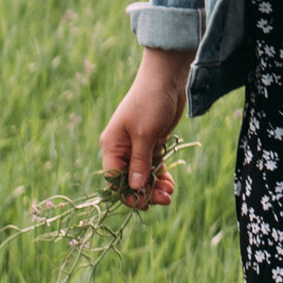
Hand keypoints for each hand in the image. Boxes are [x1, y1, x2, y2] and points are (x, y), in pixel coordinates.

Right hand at [99, 46, 192, 207]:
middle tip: (165, 199)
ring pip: (143, 175)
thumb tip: (133, 188)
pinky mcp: (152, 143)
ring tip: (170, 192)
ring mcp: (137, 147)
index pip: (114, 179)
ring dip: (155, 186)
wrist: (167, 80)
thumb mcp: (144, 134)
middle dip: (145, 192)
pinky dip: (161, 175)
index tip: (145, 203)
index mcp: (112, 146)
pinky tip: (170, 182)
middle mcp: (122, 149)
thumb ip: (139, 162)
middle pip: (129, 180)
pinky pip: (153, 166)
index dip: (127, 194)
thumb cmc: (150, 103)